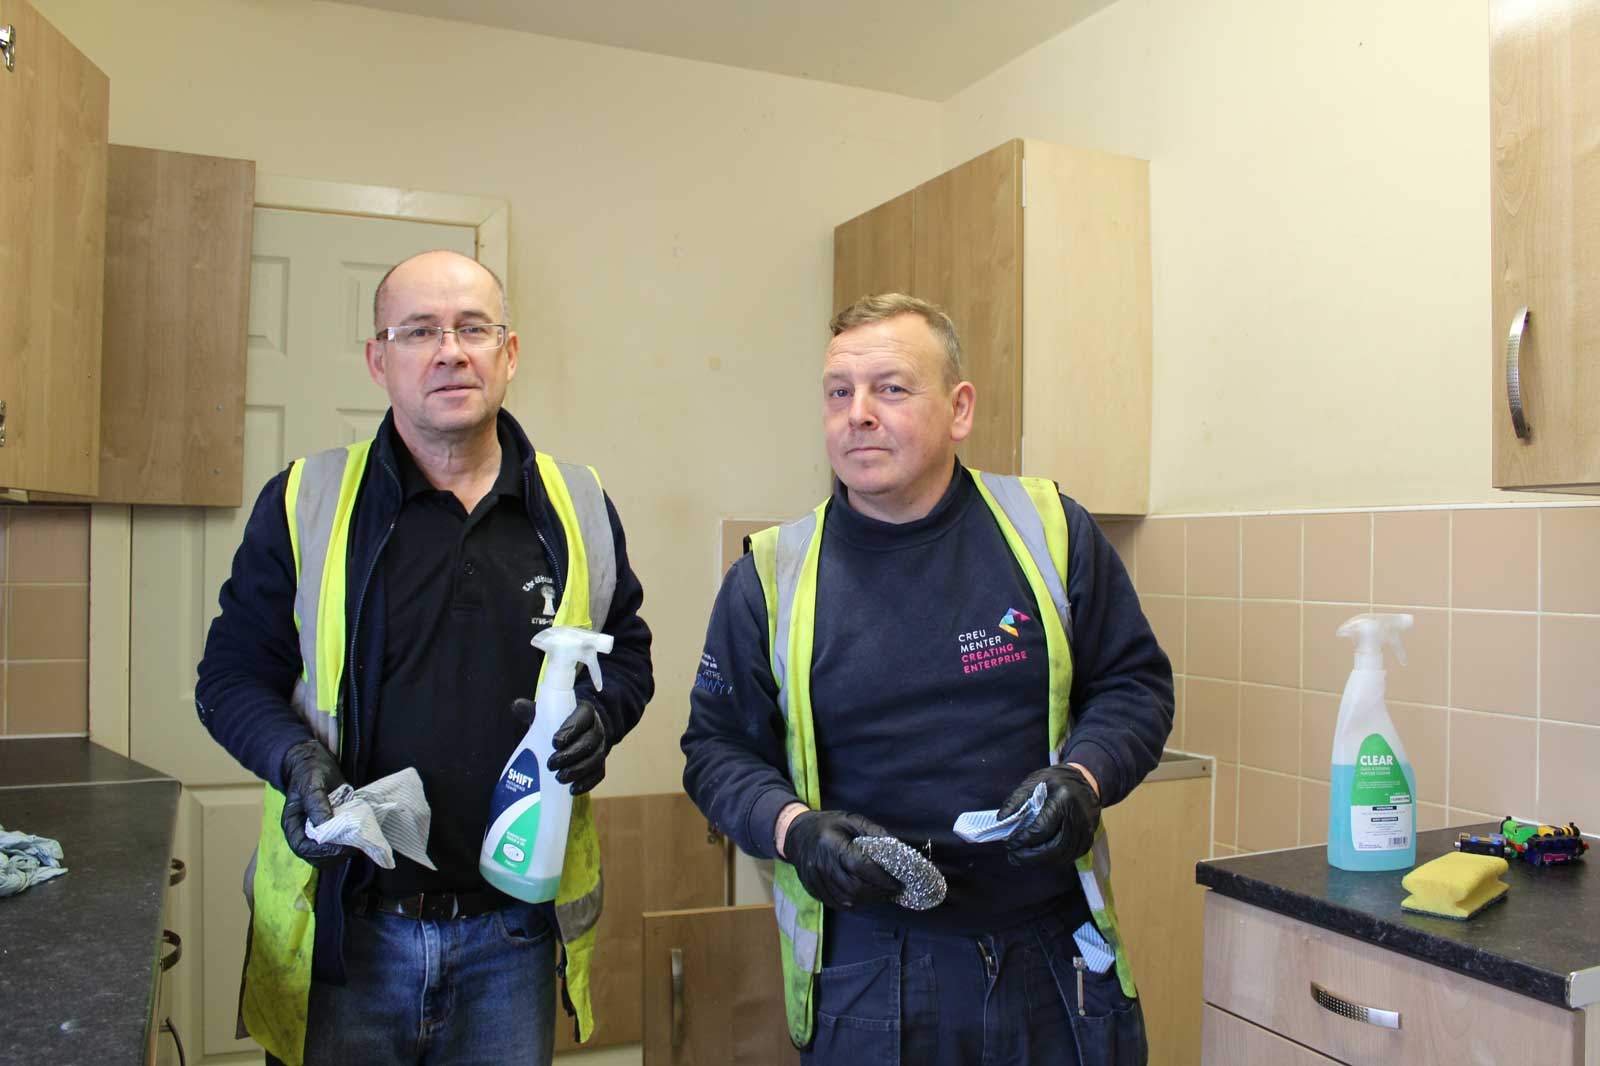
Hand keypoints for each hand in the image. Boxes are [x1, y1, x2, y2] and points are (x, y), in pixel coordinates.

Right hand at [280, 739, 352, 866]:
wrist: (315, 763)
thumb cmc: (310, 772)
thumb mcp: (312, 783)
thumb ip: (316, 803)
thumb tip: (325, 824)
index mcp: (292, 825)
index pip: (302, 848)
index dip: (322, 852)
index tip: (342, 846)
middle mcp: (303, 833)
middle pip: (316, 857)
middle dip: (336, 855)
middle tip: (356, 845)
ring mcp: (317, 833)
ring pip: (329, 855)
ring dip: (344, 852)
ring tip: (360, 842)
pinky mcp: (331, 830)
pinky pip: (339, 845)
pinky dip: (350, 844)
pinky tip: (360, 836)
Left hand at [530, 698, 608, 794]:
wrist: (581, 731)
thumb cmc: (560, 721)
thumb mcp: (548, 712)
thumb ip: (533, 710)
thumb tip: (516, 706)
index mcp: (585, 712)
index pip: (582, 719)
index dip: (570, 730)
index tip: (554, 742)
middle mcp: (597, 729)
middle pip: (589, 742)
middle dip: (571, 755)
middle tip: (551, 764)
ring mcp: (600, 747)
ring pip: (595, 760)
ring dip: (577, 771)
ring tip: (559, 778)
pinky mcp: (600, 764)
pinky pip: (598, 774)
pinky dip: (586, 783)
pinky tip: (572, 790)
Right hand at [781, 810, 902, 909]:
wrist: (795, 834)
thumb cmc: (827, 825)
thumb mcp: (851, 820)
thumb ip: (874, 832)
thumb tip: (898, 848)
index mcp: (831, 844)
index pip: (861, 866)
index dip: (882, 877)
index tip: (898, 882)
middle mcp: (821, 864)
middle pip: (855, 887)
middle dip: (879, 892)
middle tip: (893, 890)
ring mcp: (815, 880)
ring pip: (847, 899)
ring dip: (869, 900)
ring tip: (882, 894)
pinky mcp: (813, 890)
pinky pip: (837, 903)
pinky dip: (855, 903)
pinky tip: (864, 896)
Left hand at [1001, 764, 1100, 866]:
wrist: (1086, 781)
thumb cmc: (1057, 781)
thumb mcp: (1034, 782)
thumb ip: (1016, 800)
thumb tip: (1001, 818)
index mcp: (1063, 799)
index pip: (1042, 828)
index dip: (1024, 839)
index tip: (1009, 843)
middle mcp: (1077, 817)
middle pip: (1054, 846)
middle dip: (1031, 856)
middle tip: (1013, 857)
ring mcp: (1085, 830)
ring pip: (1063, 855)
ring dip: (1040, 861)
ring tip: (1022, 859)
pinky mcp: (1088, 839)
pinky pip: (1070, 856)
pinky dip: (1052, 861)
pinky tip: (1039, 858)